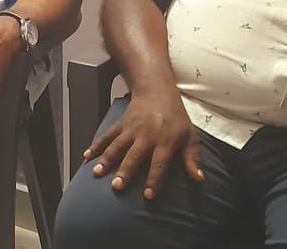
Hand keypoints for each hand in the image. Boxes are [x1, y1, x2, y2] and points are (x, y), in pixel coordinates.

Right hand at [84, 88, 204, 198]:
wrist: (157, 91)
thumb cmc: (176, 118)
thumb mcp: (190, 136)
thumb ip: (193, 158)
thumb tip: (199, 178)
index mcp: (165, 141)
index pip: (159, 164)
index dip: (153, 180)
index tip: (147, 196)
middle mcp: (146, 136)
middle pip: (134, 156)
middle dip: (125, 171)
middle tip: (116, 186)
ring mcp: (131, 129)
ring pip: (117, 146)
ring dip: (106, 159)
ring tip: (97, 173)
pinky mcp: (121, 124)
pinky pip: (107, 135)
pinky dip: (96, 145)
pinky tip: (87, 156)